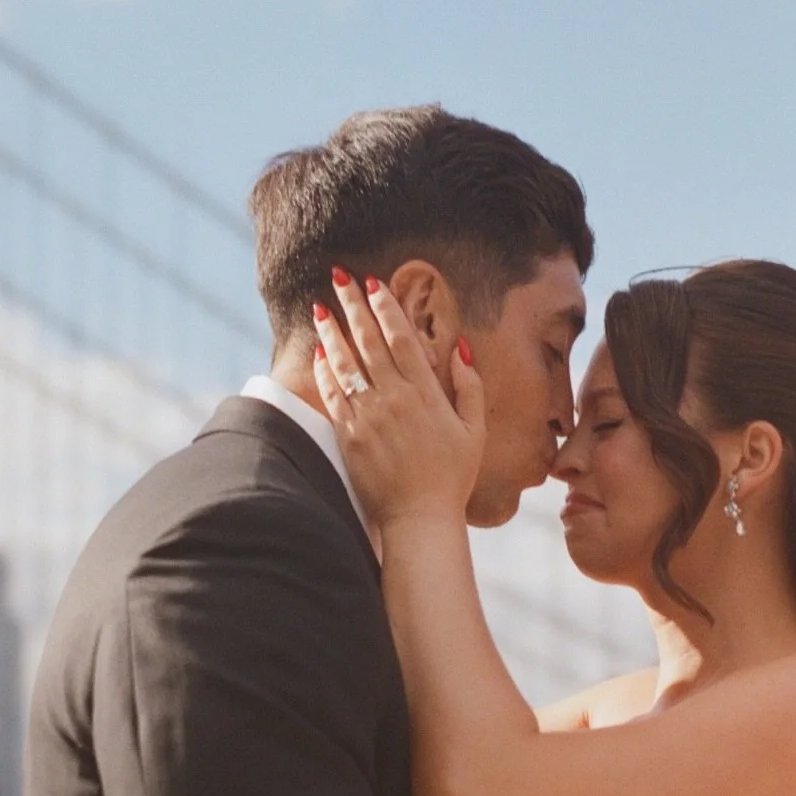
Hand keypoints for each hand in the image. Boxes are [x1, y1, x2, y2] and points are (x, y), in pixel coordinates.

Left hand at [312, 272, 485, 528]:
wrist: (419, 518)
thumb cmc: (451, 477)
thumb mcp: (475, 431)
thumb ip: (470, 387)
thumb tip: (461, 348)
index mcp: (426, 394)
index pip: (402, 338)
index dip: (386, 308)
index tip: (374, 283)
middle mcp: (395, 399)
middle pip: (369, 342)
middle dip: (354, 306)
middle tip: (341, 277)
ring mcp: (369, 417)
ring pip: (346, 363)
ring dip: (332, 332)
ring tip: (321, 308)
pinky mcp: (349, 437)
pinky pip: (333, 396)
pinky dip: (325, 371)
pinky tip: (320, 352)